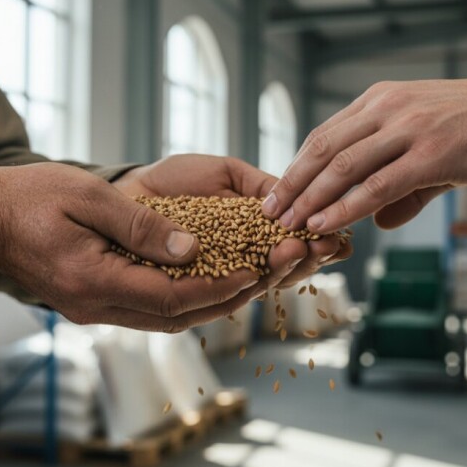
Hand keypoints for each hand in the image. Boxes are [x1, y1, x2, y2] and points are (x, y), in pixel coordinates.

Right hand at [0, 162, 262, 332]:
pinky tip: (203, 278)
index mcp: (93, 281)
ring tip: (245, 280)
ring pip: (162, 318)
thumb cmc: (32, 197)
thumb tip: (193, 249)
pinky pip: (146, 309)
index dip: (218, 288)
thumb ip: (141, 225)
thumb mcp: (89, 197)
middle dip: (223, 301)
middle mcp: (94, 307)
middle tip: (264, 280)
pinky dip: (180, 298)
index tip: (255, 271)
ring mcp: (91, 309)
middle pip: (174, 317)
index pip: (171, 298)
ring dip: (205, 304)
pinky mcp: (91, 302)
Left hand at [114, 154, 351, 288]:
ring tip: (296, 250)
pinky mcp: (188, 290)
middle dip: (305, 258)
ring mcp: (215, 279)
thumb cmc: (177, 181)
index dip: (317, 243)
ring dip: (281, 270)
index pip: (292, 245)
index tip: (338, 237)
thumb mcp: (227, 174)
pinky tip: (259, 268)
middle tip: (320, 245)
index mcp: (253, 236)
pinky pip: (218, 292)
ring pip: (256, 285)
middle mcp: (239, 263)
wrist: (128, 190)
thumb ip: (262, 187)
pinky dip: (241, 281)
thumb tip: (301, 201)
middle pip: (281, 270)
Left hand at [262, 73, 466, 232]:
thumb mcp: (432, 151)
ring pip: (344, 167)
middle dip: (292, 185)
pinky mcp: (432, 153)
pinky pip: (377, 185)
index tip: (275, 194)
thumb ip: (401, 189)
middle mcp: (388, 108)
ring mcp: (410, 128)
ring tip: (288, 225)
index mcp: (382, 100)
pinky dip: (346, 207)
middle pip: (324, 149)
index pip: (324, 134)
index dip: (296, 167)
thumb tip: (376, 223)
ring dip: (311, 199)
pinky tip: (325, 224)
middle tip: (268, 214)